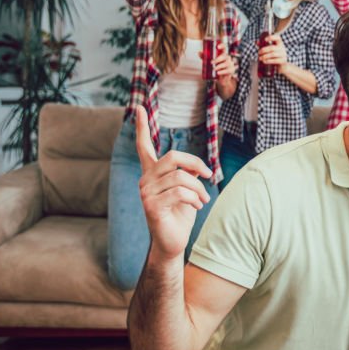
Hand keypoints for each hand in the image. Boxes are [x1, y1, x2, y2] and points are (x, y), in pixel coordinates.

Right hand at [134, 105, 212, 260]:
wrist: (172, 242)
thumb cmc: (180, 214)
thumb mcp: (187, 189)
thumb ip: (188, 174)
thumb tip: (198, 167)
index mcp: (152, 173)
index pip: (144, 147)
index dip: (142, 127)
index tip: (140, 107)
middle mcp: (145, 180)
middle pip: (173, 157)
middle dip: (195, 164)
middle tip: (208, 175)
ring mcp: (146, 193)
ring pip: (180, 177)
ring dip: (199, 188)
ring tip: (203, 199)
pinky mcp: (151, 206)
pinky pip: (180, 192)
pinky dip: (194, 198)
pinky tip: (196, 206)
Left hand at [197, 43, 236, 78]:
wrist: (222, 78)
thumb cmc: (216, 67)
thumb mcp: (209, 62)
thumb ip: (204, 57)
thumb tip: (199, 52)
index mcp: (223, 54)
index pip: (224, 47)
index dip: (222, 46)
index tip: (217, 47)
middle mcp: (227, 58)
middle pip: (224, 56)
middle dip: (217, 59)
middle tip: (211, 62)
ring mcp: (230, 64)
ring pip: (226, 63)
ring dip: (219, 66)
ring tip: (214, 69)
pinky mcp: (231, 70)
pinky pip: (228, 70)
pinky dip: (222, 72)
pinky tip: (218, 73)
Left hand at [258, 34, 286, 65]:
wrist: (282, 64)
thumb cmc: (274, 55)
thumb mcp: (270, 49)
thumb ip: (263, 45)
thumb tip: (256, 42)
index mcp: (279, 43)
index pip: (277, 38)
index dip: (271, 37)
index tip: (265, 39)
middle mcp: (282, 48)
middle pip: (272, 47)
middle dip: (264, 50)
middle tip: (258, 53)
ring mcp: (283, 54)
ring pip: (272, 54)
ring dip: (265, 56)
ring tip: (259, 58)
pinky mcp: (283, 60)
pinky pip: (275, 60)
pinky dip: (268, 61)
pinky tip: (264, 61)